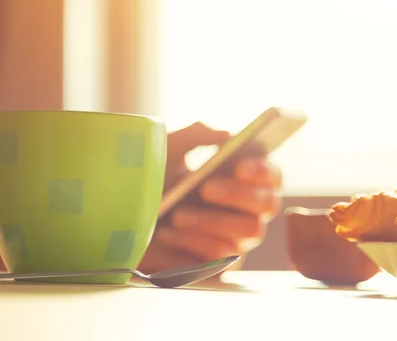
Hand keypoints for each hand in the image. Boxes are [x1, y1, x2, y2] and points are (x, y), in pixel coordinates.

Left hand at [139, 122, 281, 272]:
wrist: (124, 214)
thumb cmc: (153, 178)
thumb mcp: (169, 148)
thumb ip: (197, 135)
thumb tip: (226, 135)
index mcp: (243, 178)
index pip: (272, 175)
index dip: (263, 170)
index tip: (239, 166)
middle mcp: (248, 208)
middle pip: (268, 203)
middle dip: (238, 194)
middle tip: (206, 188)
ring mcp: (237, 237)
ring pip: (249, 230)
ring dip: (212, 221)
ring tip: (178, 216)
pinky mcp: (220, 262)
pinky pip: (221, 254)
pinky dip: (193, 241)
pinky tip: (167, 234)